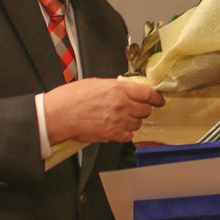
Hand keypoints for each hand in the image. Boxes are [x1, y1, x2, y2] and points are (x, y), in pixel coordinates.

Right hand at [43, 77, 163, 144]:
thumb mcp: (97, 83)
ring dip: (133, 122)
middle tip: (135, 109)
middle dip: (142, 110)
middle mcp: (121, 105)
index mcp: (118, 89)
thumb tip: (128, 90)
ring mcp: (118, 121)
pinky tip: (117, 128)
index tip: (159, 100)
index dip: (156, 98)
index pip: (148, 94)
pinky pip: (128, 136)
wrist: (60, 114)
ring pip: (138, 124)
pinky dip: (125, 133)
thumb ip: (116, 87)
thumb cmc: (73, 97)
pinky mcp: (111, 134)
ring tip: (121, 118)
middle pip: (146, 110)